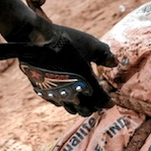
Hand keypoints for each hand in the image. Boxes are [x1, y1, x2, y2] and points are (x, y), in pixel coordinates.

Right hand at [0, 25, 117, 115]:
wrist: (35, 40)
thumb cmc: (65, 41)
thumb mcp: (89, 44)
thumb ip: (104, 55)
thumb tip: (115, 62)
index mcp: (86, 83)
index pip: (101, 100)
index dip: (107, 102)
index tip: (110, 101)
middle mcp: (72, 93)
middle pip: (87, 110)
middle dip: (94, 107)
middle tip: (97, 101)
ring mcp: (57, 94)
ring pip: (72, 109)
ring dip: (80, 107)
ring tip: (83, 100)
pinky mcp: (44, 92)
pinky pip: (58, 103)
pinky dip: (65, 102)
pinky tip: (66, 95)